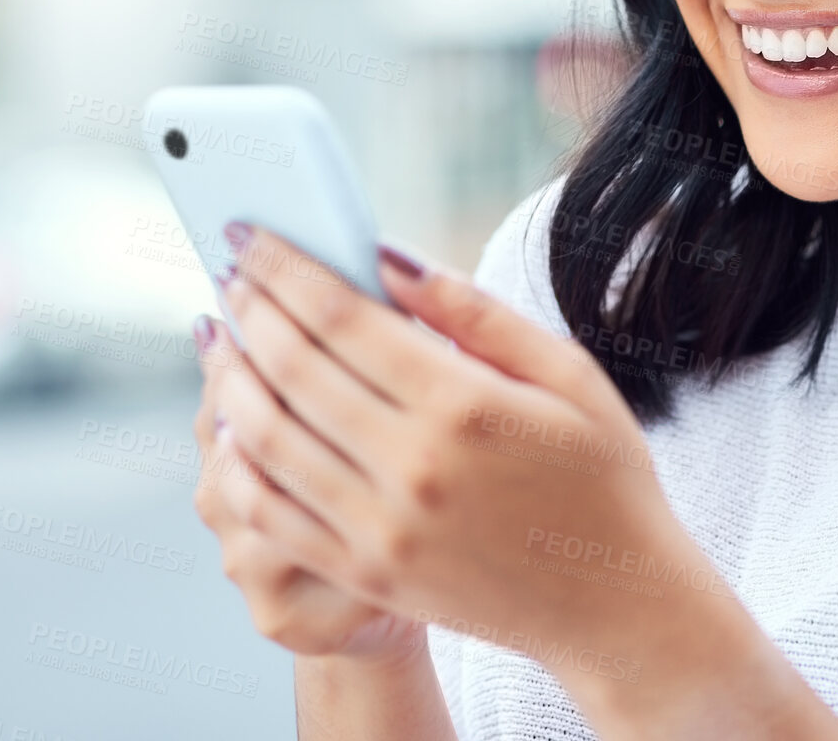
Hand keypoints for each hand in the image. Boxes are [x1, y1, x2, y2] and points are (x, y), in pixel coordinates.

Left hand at [208, 225, 728, 678]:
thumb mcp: (569, 375)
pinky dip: (236, 464)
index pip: (341, 317)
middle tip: (227, 270)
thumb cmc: (603, 477)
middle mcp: (413, 468)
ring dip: (230, 379)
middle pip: (293, 370)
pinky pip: (271, 513)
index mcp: (465, 407)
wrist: (616, 604)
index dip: (284, 268)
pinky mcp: (367, 575)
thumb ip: (476, 313)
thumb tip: (388, 257)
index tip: (248, 233)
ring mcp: (382, 530)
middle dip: (249, 309)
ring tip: (221, 338)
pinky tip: (229, 426)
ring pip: (266, 440)